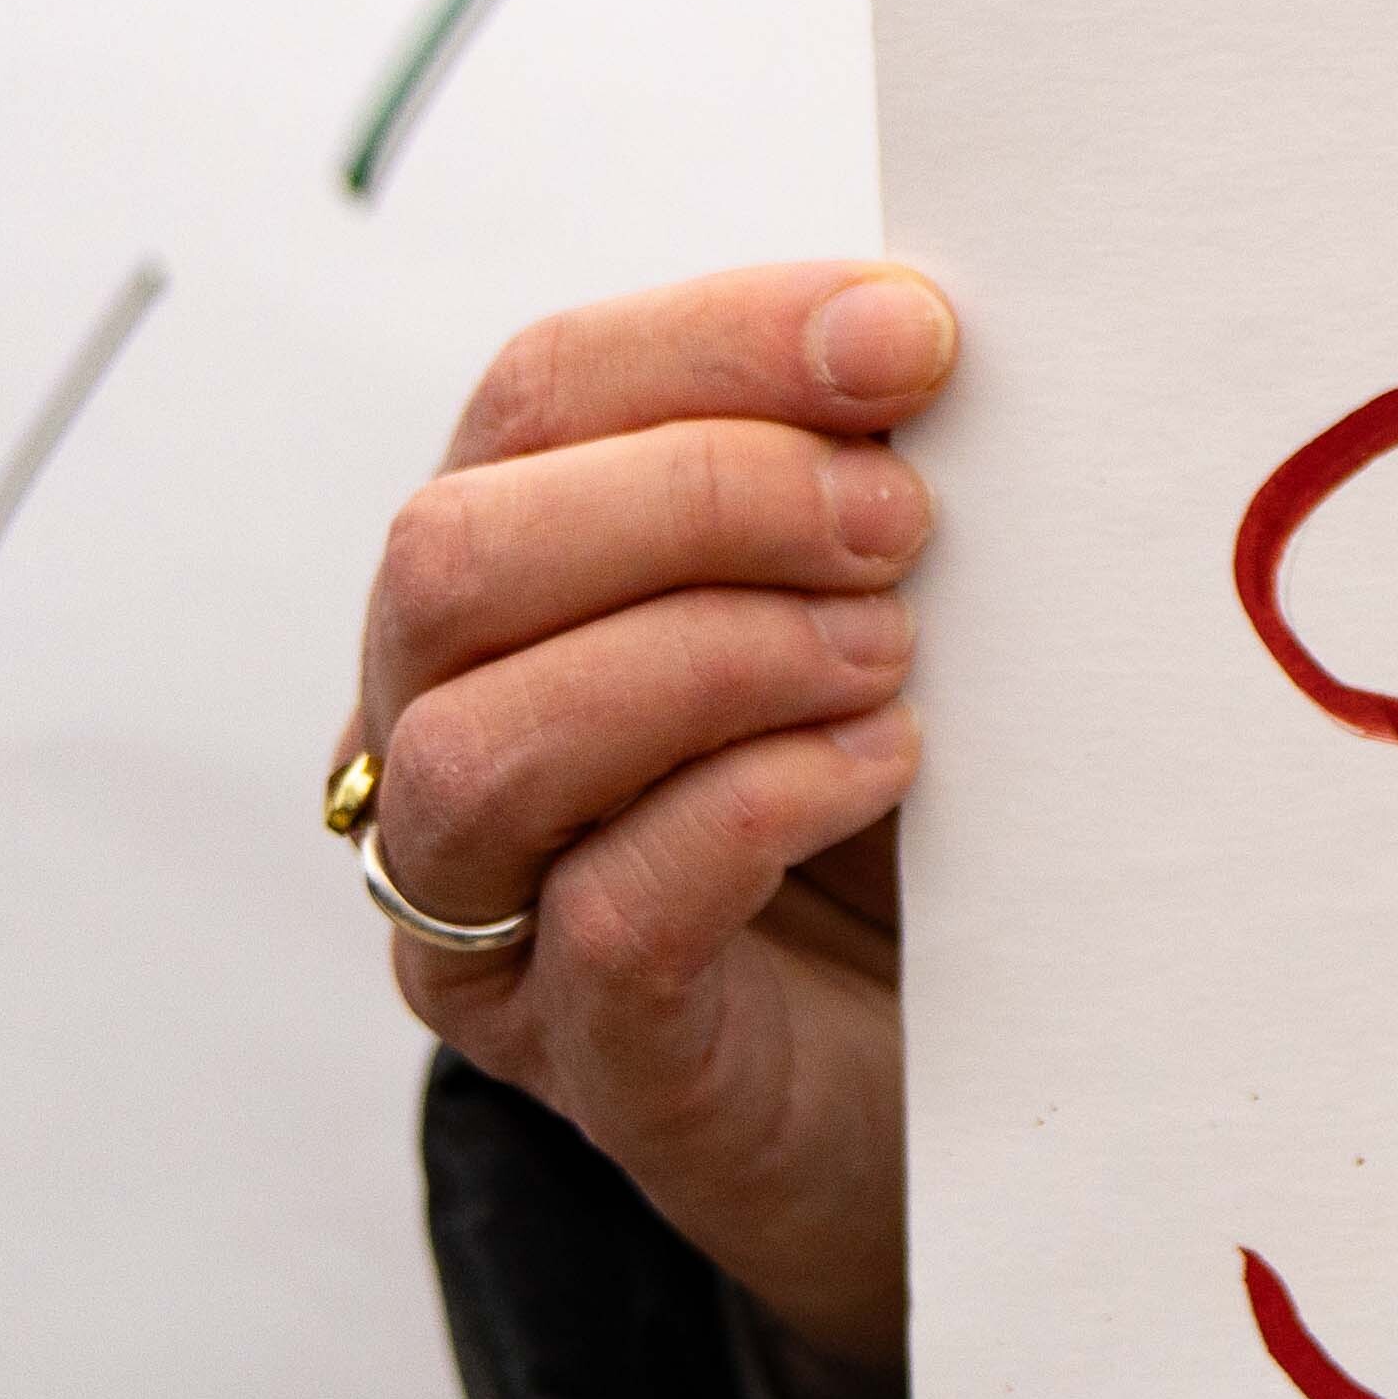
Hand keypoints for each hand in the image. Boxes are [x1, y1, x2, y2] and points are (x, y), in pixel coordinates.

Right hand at [345, 259, 947, 1364]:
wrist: (955, 1075)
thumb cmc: (903, 794)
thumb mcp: (883, 593)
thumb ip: (866, 463)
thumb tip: (923, 322)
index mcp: (515, 579)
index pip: (537, 395)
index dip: (719, 339)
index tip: (913, 337)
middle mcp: (442, 739)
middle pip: (453, 557)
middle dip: (698, 496)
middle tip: (902, 520)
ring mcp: (492, 916)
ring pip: (484, 745)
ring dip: (715, 655)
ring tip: (893, 653)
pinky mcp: (595, 1061)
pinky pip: (604, 918)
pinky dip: (754, 808)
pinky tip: (885, 763)